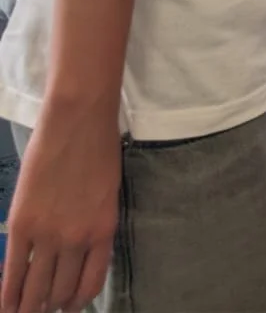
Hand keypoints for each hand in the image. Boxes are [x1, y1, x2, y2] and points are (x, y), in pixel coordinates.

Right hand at [2, 107, 119, 312]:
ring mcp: (48, 234)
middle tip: (41, 310)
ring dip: (28, 306)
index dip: (77, 302)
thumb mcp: (107, 194)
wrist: (78, 120)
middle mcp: (77, 240)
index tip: (68, 307)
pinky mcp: (22, 225)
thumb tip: (78, 254)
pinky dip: (7, 293)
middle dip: (50, 307)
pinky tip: (5, 306)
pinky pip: (13, 270)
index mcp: (103, 231)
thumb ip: (94, 226)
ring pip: (36, 288)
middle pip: (60, 291)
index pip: (90, 284)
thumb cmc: (98, 149)